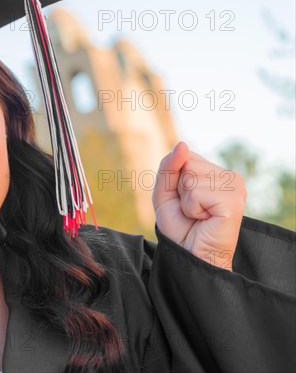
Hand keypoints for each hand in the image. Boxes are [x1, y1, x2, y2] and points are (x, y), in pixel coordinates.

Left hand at [152, 141, 246, 270]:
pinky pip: (197, 192)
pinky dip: (192, 208)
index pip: (184, 156)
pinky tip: (205, 219)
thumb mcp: (164, 192)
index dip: (174, 180)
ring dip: (186, 201)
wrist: (189, 256)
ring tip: (198, 216)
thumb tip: (182, 144)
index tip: (184, 200)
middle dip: (180, 190)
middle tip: (191, 211)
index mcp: (215, 172)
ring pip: (191, 176)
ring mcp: (235, 187)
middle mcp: (229, 176)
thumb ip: (169, 166)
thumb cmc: (179, 227)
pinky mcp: (234, 200)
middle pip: (188, 164)